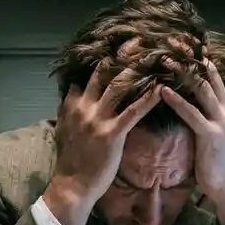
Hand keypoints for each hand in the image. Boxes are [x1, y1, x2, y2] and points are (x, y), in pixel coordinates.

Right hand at [44, 61, 160, 224]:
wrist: (72, 185)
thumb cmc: (71, 162)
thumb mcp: (63, 130)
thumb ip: (68, 110)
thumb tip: (70, 94)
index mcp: (73, 105)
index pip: (87, 75)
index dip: (104, 60)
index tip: (119, 47)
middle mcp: (84, 107)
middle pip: (104, 72)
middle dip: (122, 55)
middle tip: (140, 39)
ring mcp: (98, 119)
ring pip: (119, 86)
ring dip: (138, 70)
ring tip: (155, 57)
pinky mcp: (112, 134)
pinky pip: (133, 111)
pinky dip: (148, 98)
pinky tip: (161, 89)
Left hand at [161, 60, 224, 224]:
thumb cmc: (217, 162)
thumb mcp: (213, 132)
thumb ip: (204, 115)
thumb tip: (187, 102)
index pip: (213, 75)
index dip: (198, 59)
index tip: (182, 45)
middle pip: (208, 75)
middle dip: (190, 57)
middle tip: (173, 41)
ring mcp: (220, 120)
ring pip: (200, 88)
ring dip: (182, 73)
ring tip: (164, 59)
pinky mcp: (210, 134)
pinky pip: (191, 112)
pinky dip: (176, 100)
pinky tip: (162, 91)